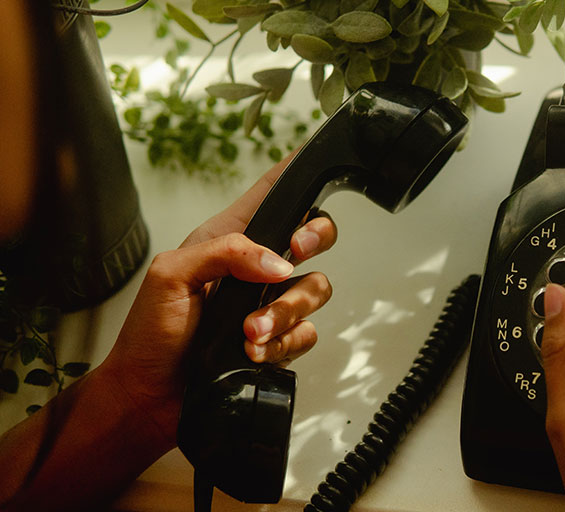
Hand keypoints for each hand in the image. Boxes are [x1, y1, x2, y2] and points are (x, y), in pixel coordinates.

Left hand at [97, 153, 337, 445]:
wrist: (151, 396)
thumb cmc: (150, 335)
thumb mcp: (171, 276)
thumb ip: (225, 253)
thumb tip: (279, 261)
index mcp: (229, 239)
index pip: (271, 194)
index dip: (296, 173)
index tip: (313, 160)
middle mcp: (257, 267)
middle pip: (315, 234)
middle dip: (315, 238)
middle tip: (295, 254)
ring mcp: (271, 304)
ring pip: (315, 289)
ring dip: (285, 312)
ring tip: (250, 332)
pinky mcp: (279, 339)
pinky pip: (307, 333)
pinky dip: (283, 343)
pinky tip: (254, 352)